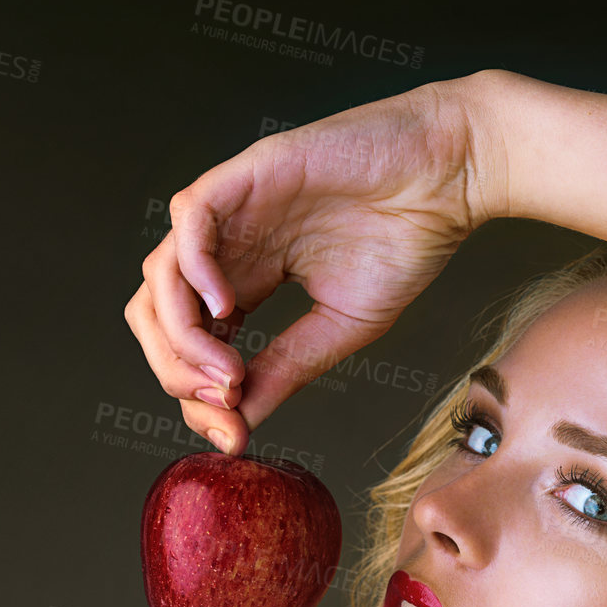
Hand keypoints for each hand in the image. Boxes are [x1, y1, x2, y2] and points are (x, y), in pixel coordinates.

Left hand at [123, 74, 500, 454]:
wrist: (448, 176)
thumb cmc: (406, 241)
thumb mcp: (341, 326)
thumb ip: (287, 368)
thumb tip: (238, 423)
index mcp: (248, 279)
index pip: (191, 339)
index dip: (195, 391)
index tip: (231, 431)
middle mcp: (229, 246)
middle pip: (157, 310)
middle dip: (173, 368)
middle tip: (219, 403)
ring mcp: (233, 209)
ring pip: (162, 272)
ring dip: (182, 334)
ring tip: (226, 372)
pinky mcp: (246, 174)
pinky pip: (191, 219)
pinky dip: (194, 270)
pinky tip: (226, 310)